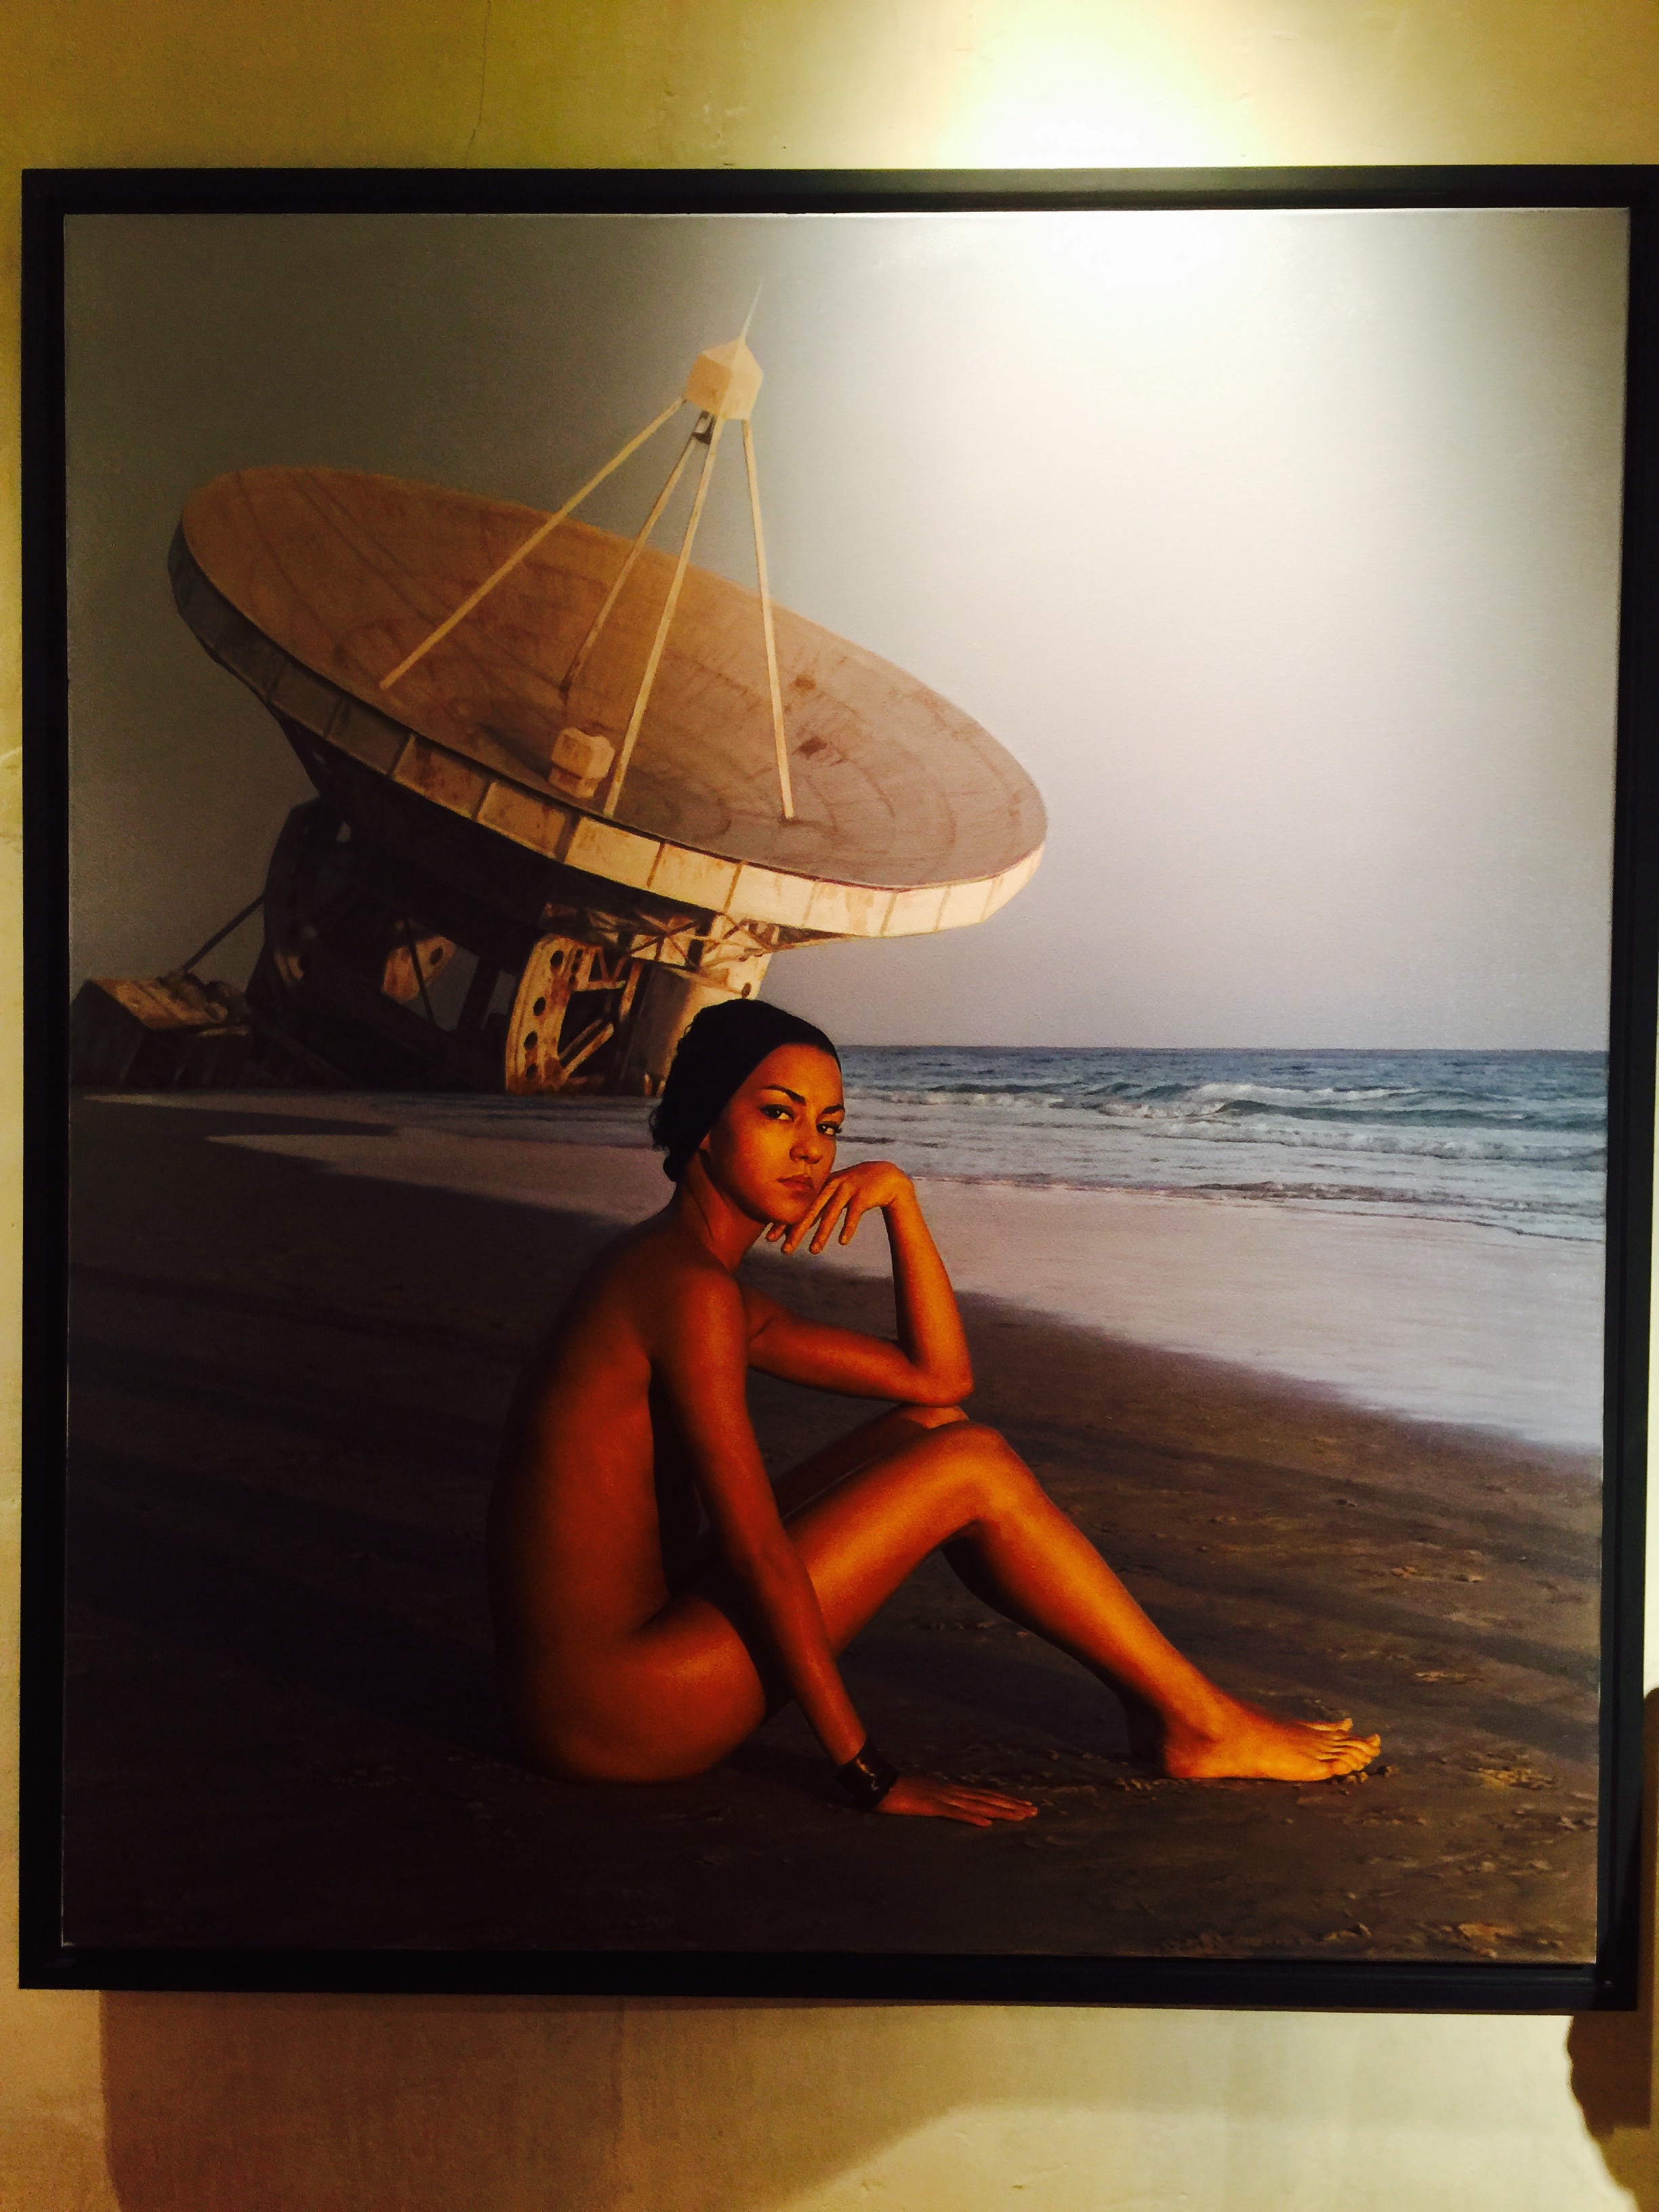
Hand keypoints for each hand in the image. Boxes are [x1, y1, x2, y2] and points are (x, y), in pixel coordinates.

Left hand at [769, 1160, 913, 1255]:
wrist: (886, 1176)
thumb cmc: (856, 1187)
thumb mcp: (836, 1193)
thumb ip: (820, 1205)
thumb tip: (802, 1224)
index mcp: (822, 1186)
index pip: (799, 1207)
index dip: (784, 1222)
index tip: (770, 1238)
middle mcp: (832, 1186)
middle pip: (811, 1211)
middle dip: (796, 1231)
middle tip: (785, 1250)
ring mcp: (847, 1189)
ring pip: (831, 1214)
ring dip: (822, 1233)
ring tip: (813, 1251)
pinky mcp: (863, 1196)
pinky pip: (853, 1214)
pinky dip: (848, 1227)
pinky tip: (842, 1242)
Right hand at [876, 1773, 1037, 1827]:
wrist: (876, 1781)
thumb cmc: (896, 1790)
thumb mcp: (922, 1797)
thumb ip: (937, 1801)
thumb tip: (952, 1807)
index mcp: (950, 1790)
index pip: (983, 1795)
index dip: (1004, 1800)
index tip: (1024, 1805)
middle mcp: (951, 1791)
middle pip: (987, 1798)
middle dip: (1011, 1805)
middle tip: (1034, 1811)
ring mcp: (942, 1797)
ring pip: (977, 1805)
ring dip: (1000, 1810)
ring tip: (1021, 1816)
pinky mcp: (931, 1806)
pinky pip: (954, 1813)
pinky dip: (972, 1818)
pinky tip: (986, 1823)